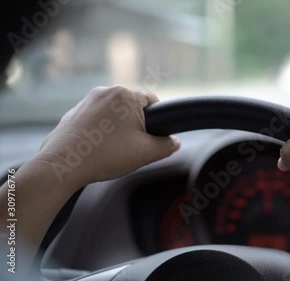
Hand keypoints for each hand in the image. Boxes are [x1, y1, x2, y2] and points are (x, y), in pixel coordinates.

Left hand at [38, 85, 179, 189]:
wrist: (63, 165)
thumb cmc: (105, 156)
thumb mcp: (146, 153)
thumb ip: (167, 145)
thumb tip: (175, 142)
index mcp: (126, 95)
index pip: (153, 100)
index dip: (158, 120)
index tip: (152, 137)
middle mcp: (106, 91)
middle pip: (133, 107)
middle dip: (136, 125)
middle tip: (133, 147)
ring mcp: (87, 101)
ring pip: (114, 113)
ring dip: (119, 128)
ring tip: (114, 150)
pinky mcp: (74, 112)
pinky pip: (97, 119)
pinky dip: (102, 131)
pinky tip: (99, 149)